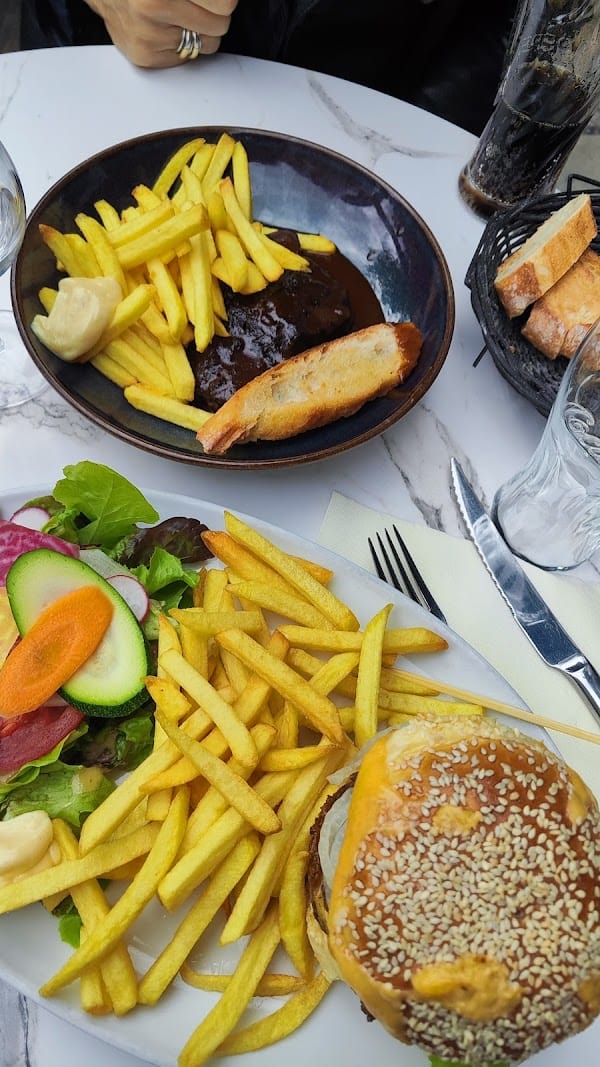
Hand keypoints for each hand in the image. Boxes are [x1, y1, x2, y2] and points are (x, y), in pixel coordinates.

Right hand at [86, 0, 238, 67]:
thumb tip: (228, 5)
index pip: (224, 3)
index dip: (222, 0)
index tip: (213, 0)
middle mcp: (153, 7)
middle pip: (220, 24)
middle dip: (213, 13)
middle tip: (193, 3)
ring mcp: (148, 35)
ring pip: (208, 45)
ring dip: (201, 31)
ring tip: (179, 15)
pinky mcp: (144, 56)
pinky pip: (188, 58)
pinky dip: (183, 45)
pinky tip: (166, 29)